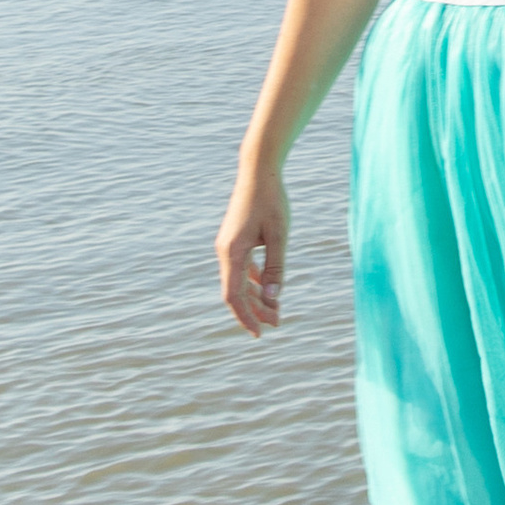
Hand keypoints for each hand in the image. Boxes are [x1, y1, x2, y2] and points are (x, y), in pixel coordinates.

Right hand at [216, 172, 289, 336]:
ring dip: (256, 296)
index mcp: (232, 252)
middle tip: (277, 323)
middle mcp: (225, 252)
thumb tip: (273, 298)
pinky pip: (242, 268)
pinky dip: (254, 280)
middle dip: (255, 310)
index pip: (234, 296)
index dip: (245, 317)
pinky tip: (267, 290)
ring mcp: (228, 246)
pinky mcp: (235, 240)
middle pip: (236, 291)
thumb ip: (275, 268)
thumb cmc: (271, 200)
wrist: (258, 172)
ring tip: (275, 310)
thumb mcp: (279, 235)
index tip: (259, 333)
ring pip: (239, 280)